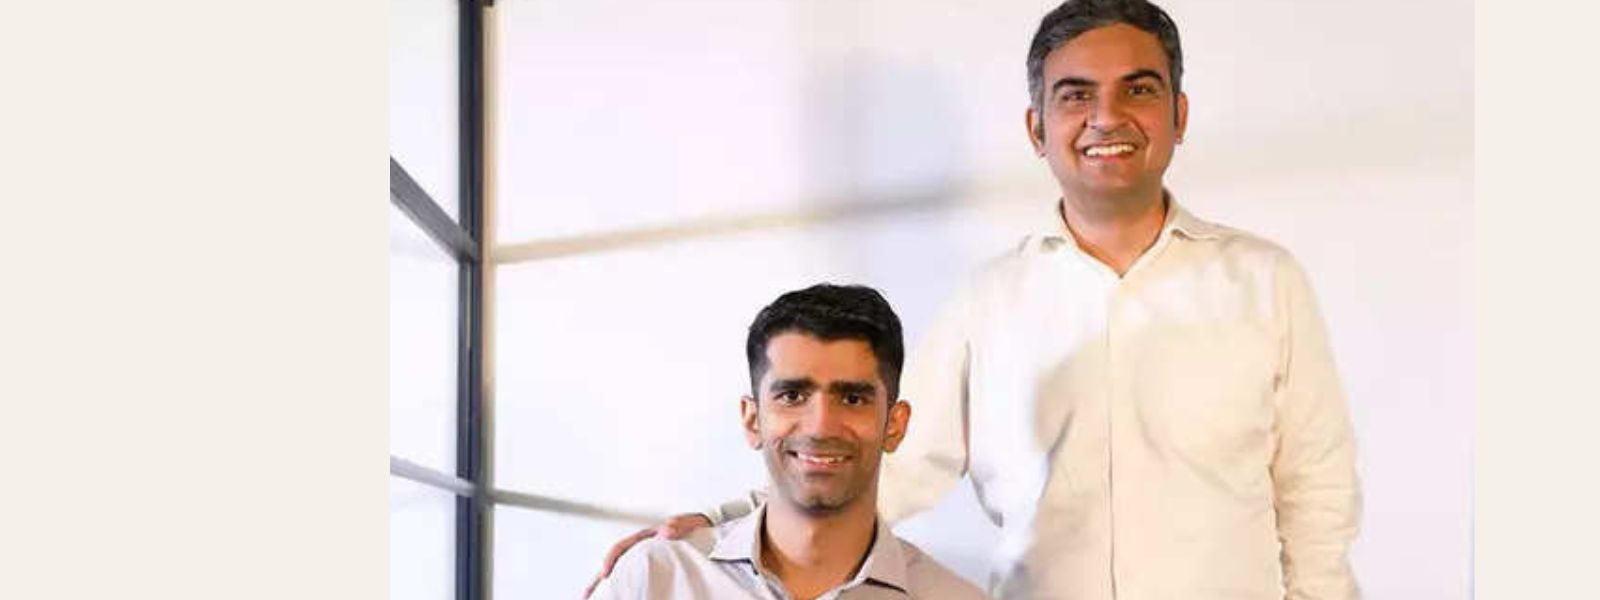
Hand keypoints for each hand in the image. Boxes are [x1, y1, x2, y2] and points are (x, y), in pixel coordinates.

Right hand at [582, 513, 712, 597]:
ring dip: (606, 586)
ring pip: (620, 572)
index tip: (605, 574)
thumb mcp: (687, 523)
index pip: (620, 548)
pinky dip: (623, 587)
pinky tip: (620, 596)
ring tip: (592, 599)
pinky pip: (634, 577)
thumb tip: (664, 531)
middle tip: (586, 595)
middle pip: (613, 563)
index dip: (610, 560)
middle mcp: (640, 548)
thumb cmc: (692, 525)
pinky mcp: (651, 566)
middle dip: (597, 579)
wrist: (702, 527)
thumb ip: (677, 525)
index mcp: (644, 537)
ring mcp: (644, 557)